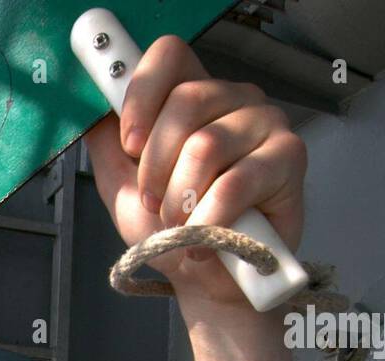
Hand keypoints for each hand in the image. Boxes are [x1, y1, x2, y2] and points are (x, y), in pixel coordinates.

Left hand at [83, 35, 305, 308]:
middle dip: (156, 166)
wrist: (206, 281)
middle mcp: (234, 99)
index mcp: (194, 96)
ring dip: (181, 198)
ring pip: (206, 144)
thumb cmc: (172, 231)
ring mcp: (265, 123)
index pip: (170, 56)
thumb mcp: (121, 184)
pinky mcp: (289, 157)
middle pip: (185, 102)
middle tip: (155, 203)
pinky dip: (209, 220)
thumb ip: (106, 143)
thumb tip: (95, 108)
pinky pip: (235, 183)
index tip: (128, 144)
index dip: (142, 95)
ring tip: (182, 225)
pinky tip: (204, 240)